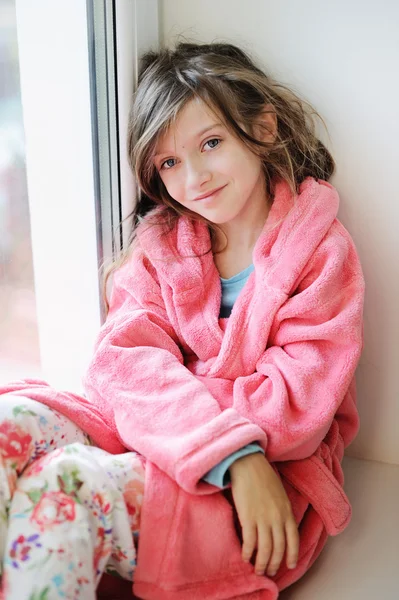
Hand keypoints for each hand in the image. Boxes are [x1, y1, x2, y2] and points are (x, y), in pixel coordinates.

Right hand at [229, 452, 298, 576]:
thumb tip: (280, 527)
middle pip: (278, 548)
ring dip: (261, 563)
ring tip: (258, 569)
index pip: (294, 540)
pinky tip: (245, 557)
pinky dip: (248, 552)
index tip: (290, 565)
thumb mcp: (280, 493)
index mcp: (287, 511)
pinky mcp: (248, 517)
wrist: (248, 464)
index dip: (292, 555)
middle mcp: (277, 518)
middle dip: (275, 563)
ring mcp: (262, 518)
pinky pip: (249, 541)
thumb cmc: (263, 476)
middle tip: (270, 571)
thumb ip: (282, 510)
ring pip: (265, 549)